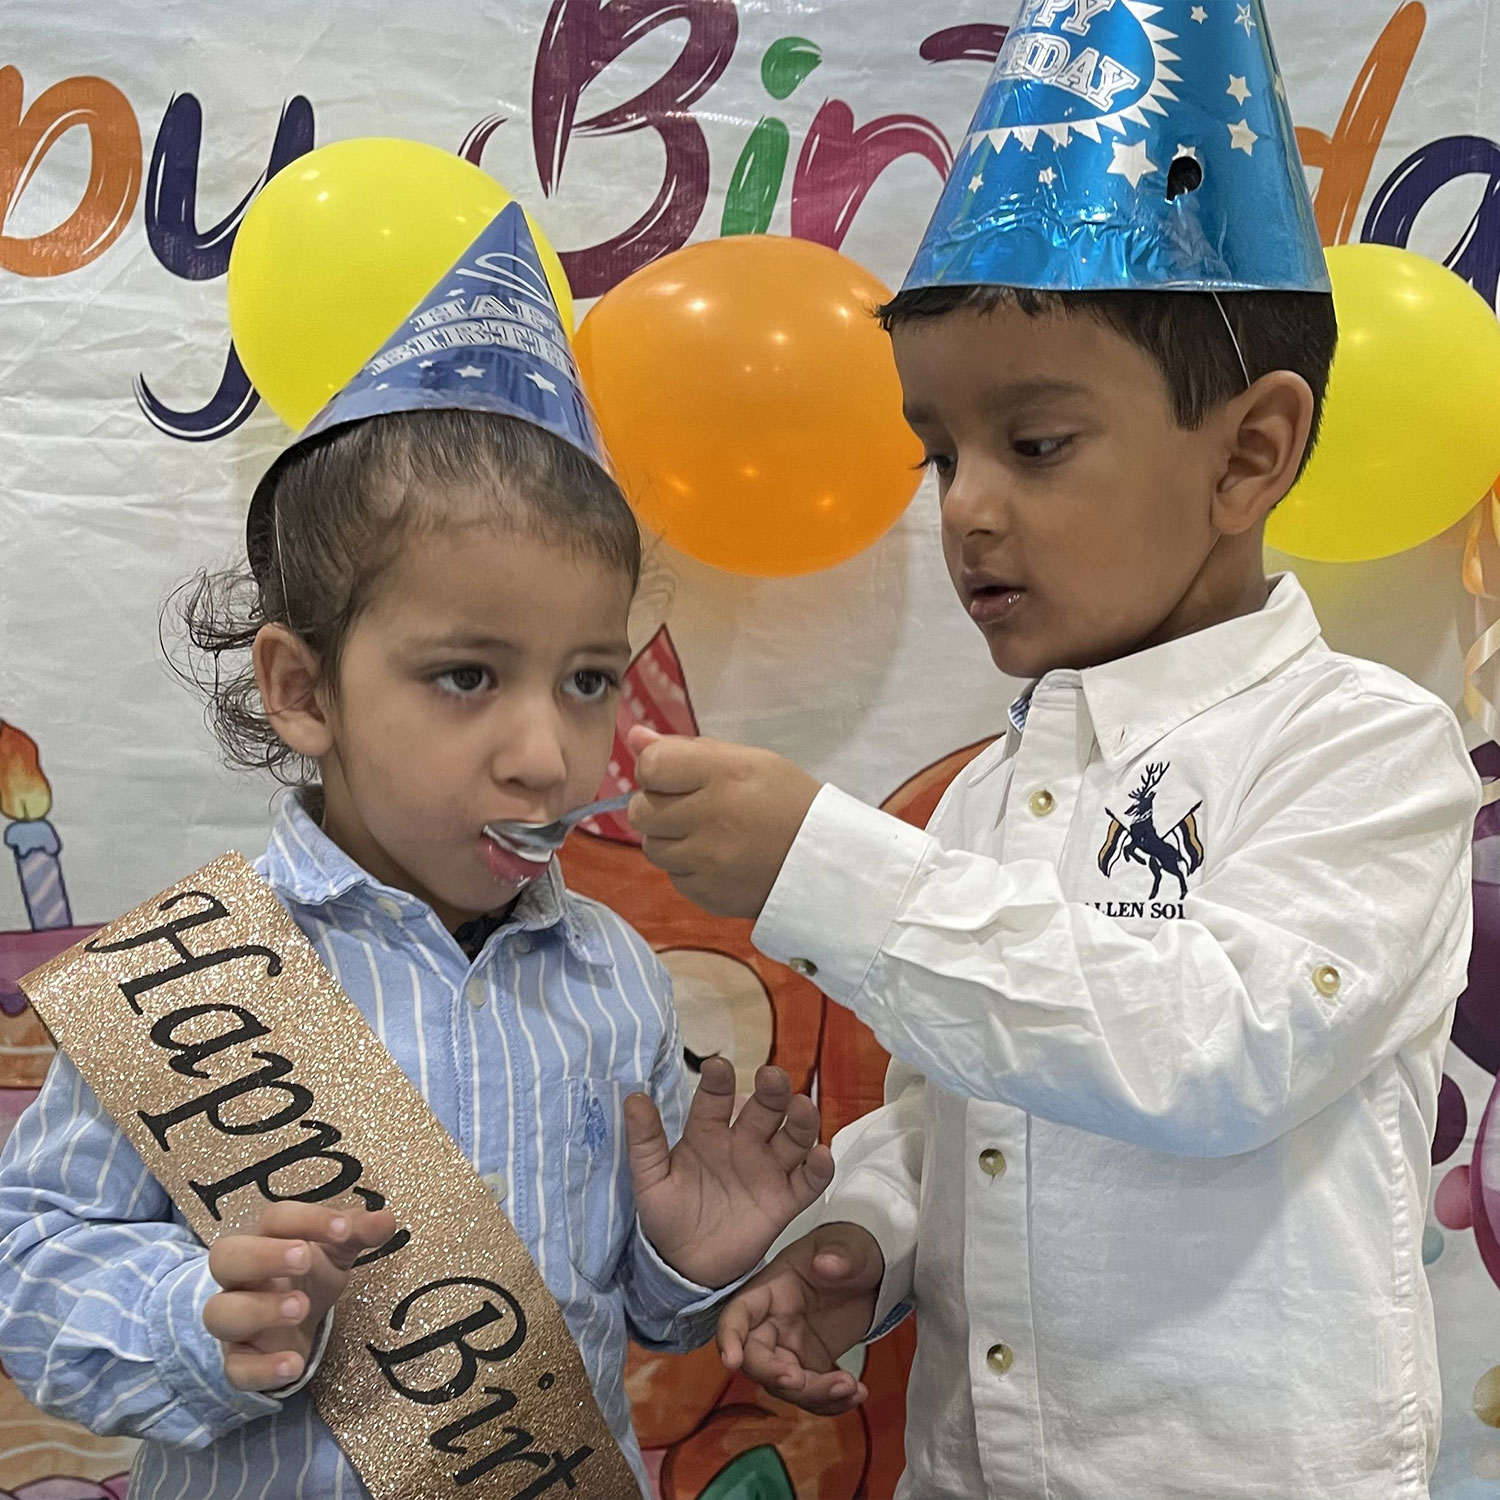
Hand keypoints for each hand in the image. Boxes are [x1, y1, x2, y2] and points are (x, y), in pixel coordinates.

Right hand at [204, 1202, 396, 1390]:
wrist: (290, 1329)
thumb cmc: (309, 1277)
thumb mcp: (336, 1251)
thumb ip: (357, 1233)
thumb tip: (387, 1218)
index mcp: (266, 1239)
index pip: (275, 1219)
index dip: (308, 1219)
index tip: (344, 1228)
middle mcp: (240, 1277)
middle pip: (227, 1257)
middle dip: (263, 1256)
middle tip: (303, 1259)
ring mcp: (234, 1320)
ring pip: (220, 1313)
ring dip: (259, 1310)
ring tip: (301, 1308)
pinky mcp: (239, 1362)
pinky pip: (236, 1369)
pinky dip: (262, 1369)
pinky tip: (294, 1365)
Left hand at [626, 726, 821, 918]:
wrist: (823, 861)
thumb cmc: (785, 800)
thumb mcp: (746, 760)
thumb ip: (686, 749)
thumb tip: (634, 737)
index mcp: (721, 774)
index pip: (650, 766)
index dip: (655, 770)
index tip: (674, 776)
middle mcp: (709, 816)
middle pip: (640, 811)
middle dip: (656, 807)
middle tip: (689, 807)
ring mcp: (706, 860)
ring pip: (651, 847)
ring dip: (669, 839)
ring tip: (705, 835)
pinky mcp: (705, 892)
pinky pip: (672, 876)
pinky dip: (686, 867)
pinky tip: (716, 859)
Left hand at [626, 1057, 833, 1287]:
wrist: (686, 1265)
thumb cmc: (667, 1216)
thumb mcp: (650, 1180)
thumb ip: (645, 1141)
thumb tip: (633, 1098)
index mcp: (708, 1131)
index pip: (716, 1099)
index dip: (719, 1082)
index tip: (718, 1066)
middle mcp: (744, 1142)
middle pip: (764, 1108)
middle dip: (771, 1091)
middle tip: (772, 1077)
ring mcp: (767, 1169)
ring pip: (793, 1137)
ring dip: (801, 1121)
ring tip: (802, 1107)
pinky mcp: (784, 1200)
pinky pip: (808, 1181)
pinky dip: (819, 1168)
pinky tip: (821, 1156)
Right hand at [717, 1221, 884, 1414]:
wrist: (872, 1273)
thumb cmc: (852, 1250)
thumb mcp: (851, 1247)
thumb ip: (840, 1254)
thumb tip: (826, 1263)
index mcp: (770, 1288)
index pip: (738, 1313)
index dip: (729, 1337)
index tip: (733, 1361)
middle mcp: (772, 1321)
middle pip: (755, 1358)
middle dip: (774, 1376)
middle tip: (804, 1382)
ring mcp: (790, 1346)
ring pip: (784, 1383)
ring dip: (813, 1395)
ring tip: (850, 1387)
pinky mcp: (810, 1364)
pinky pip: (811, 1393)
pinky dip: (831, 1402)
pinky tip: (857, 1393)